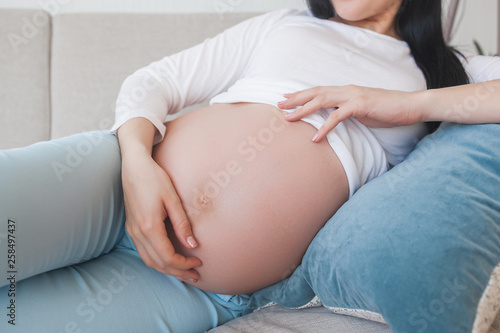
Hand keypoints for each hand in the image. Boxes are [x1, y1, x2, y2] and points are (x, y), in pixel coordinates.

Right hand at [121, 150, 201, 281]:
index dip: (184, 264)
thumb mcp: (172, 199)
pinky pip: (143, 252)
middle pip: (158, 263)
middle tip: (195, 276)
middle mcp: (138, 233)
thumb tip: (193, 245)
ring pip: (149, 260)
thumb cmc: (155, 179)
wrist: (133, 166)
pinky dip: (156, 261)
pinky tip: (168, 259)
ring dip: (166, 269)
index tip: (199, 263)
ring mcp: (132, 231)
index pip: (168, 257)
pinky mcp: (131, 227)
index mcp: (149, 226)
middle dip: (177, 272)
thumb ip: (182, 224)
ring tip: (183, 272)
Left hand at [278, 85, 421, 141]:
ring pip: (321, 101)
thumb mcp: (362, 111)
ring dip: (303, 109)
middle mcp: (346, 90)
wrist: (410, 106)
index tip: (286, 98)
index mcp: (346, 91)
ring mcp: (353, 96)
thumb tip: (334, 118)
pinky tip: (315, 137)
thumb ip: (347, 112)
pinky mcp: (360, 106)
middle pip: (315, 92)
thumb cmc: (387, 110)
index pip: (319, 90)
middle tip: (279, 105)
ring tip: (288, 118)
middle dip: (296, 99)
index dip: (302, 94)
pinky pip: (337, 117)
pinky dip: (324, 127)